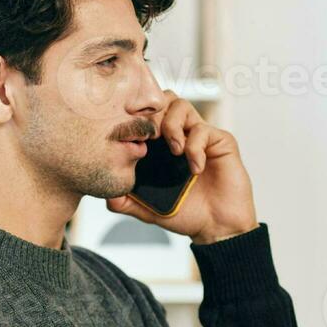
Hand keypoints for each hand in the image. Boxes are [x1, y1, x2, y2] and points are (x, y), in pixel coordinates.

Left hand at [105, 91, 259, 245]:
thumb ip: (126, 202)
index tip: (131, 137)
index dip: (136, 119)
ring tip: (174, 151)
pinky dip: (195, 148)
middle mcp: (180, 134)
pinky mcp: (220, 141)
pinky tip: (195, 169)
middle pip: (162, 100)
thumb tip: (106, 196)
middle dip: (153, 116)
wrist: (217, 226)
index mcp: (161, 145)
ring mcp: (200, 135)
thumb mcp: (148, 210)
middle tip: (151, 139)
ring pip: (181, 105)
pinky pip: (203, 130)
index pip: (145, 115)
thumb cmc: (187, 214)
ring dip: (172, 125)